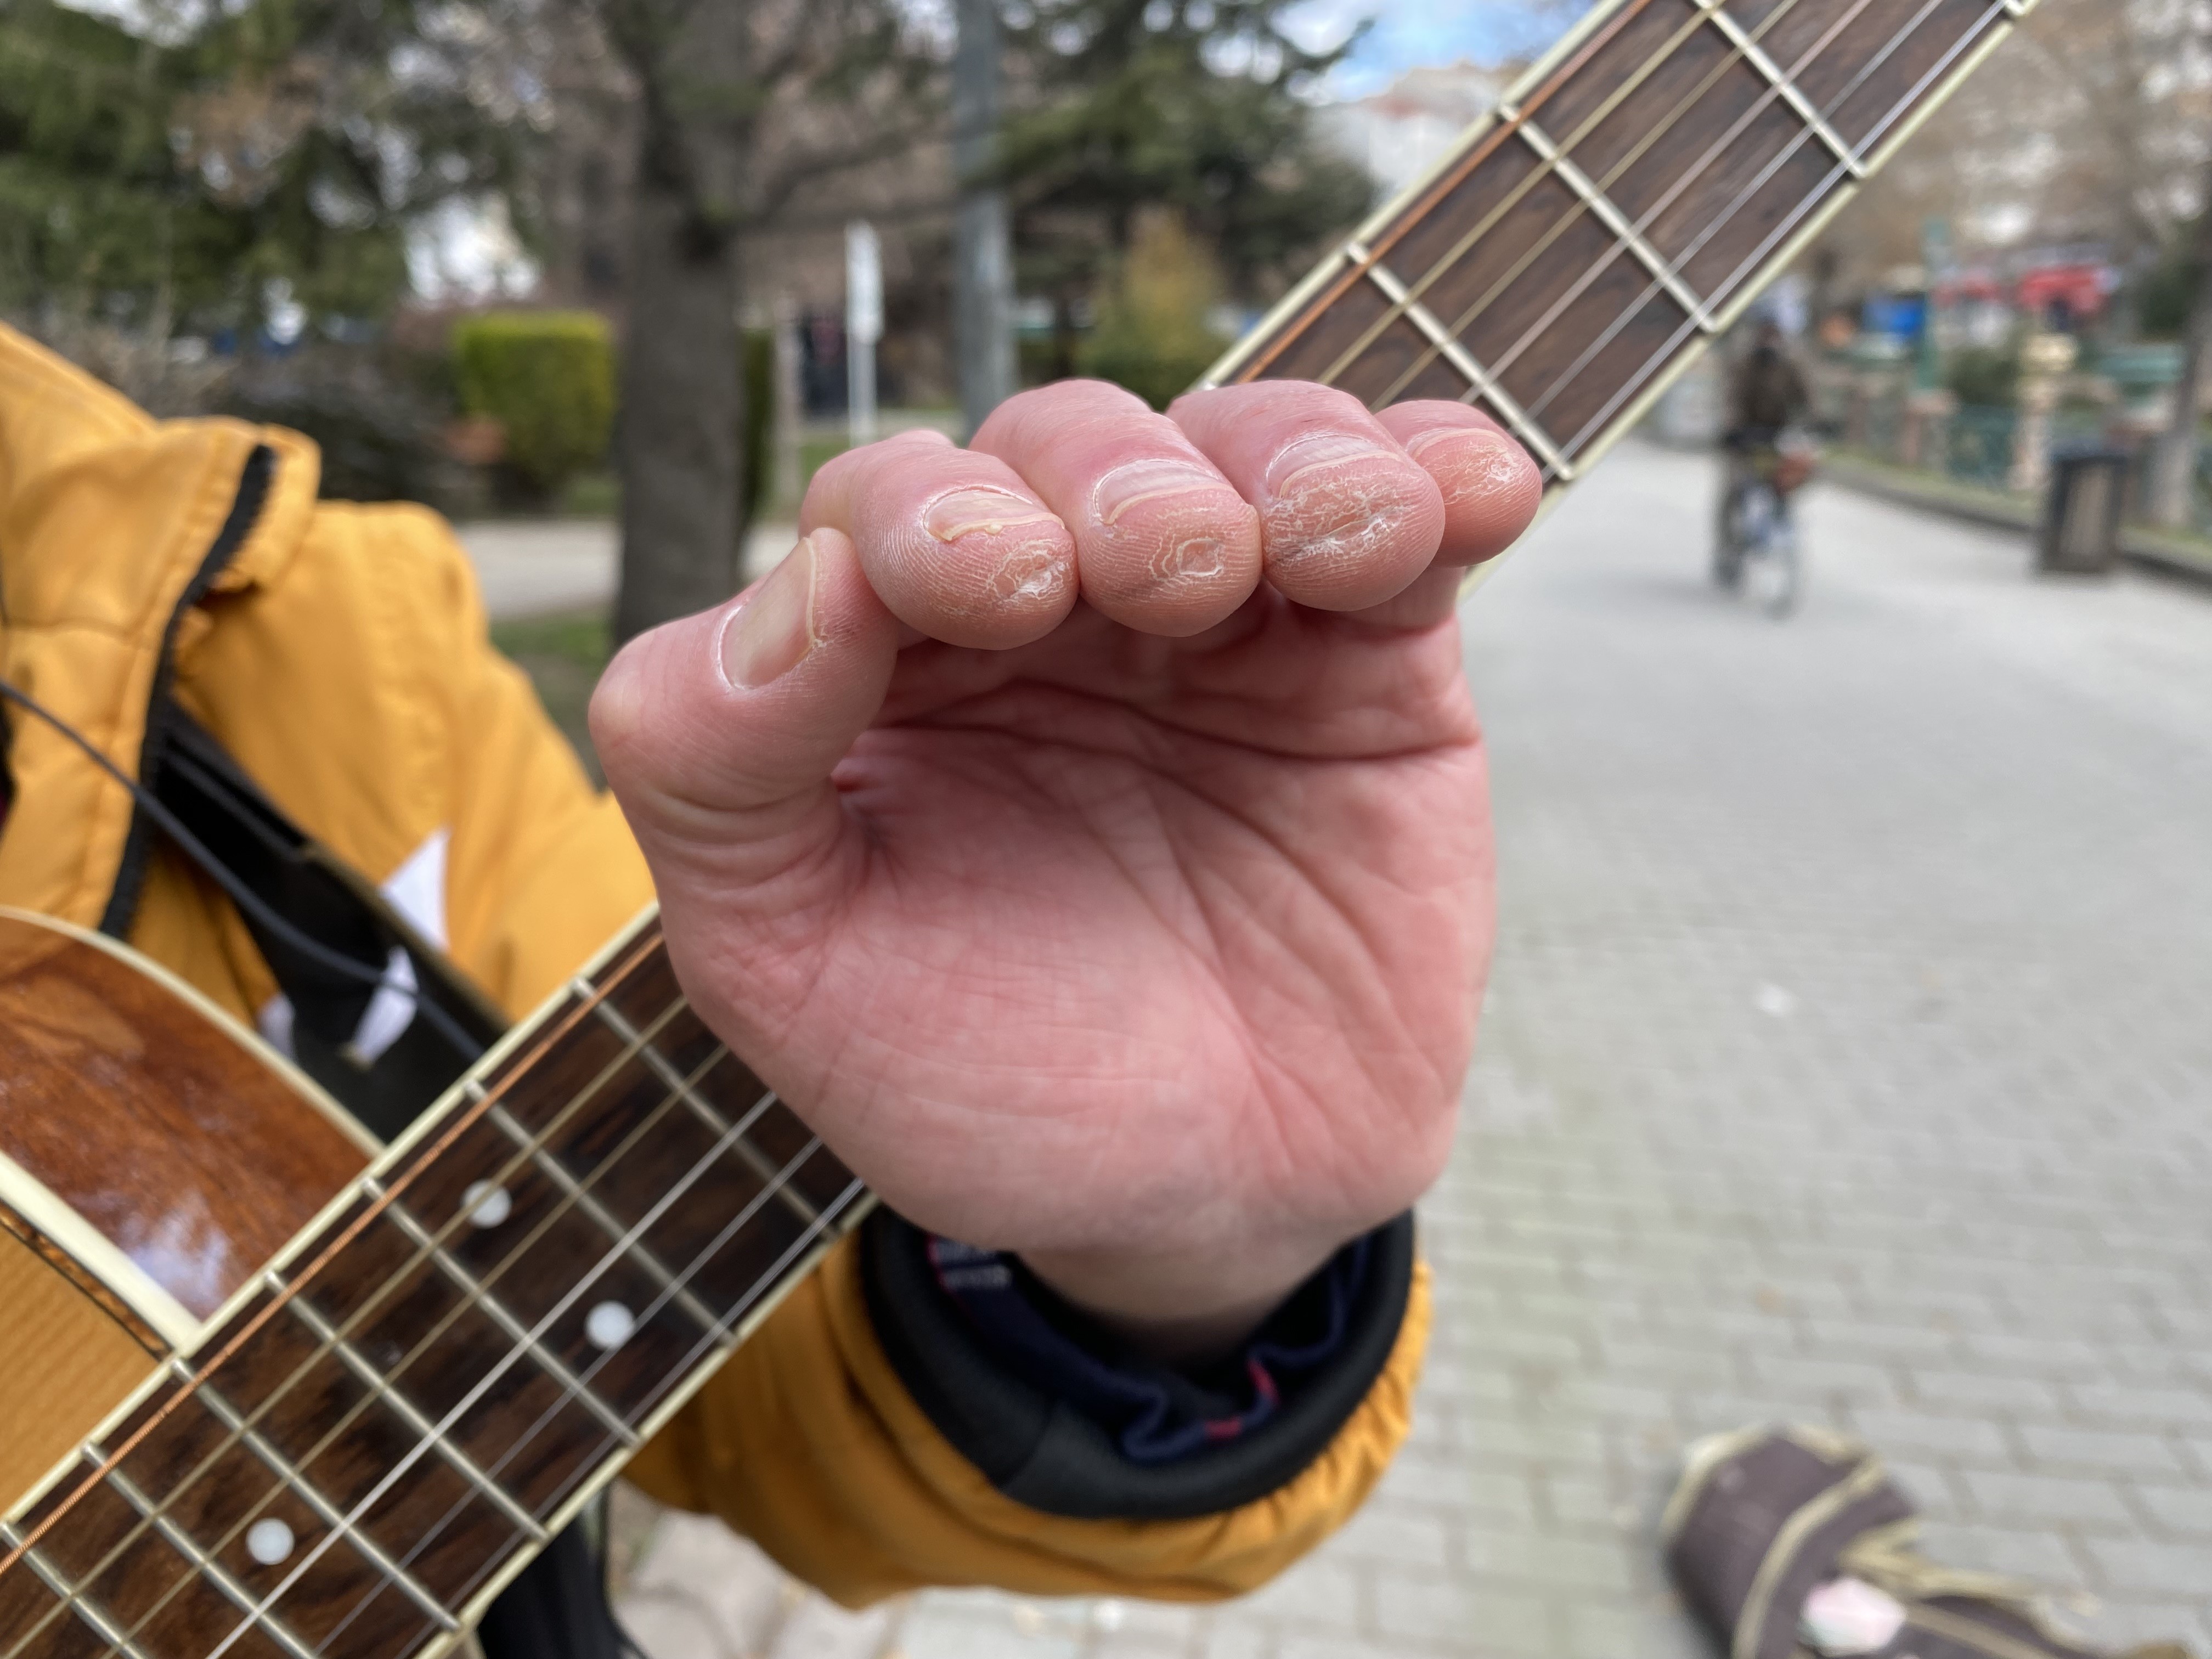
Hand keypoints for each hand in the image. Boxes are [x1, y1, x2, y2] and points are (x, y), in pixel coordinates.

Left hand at [591, 380, 1539, 1359]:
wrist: (1208, 1199)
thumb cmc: (980, 1081)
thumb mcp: (790, 968)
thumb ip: (717, 775)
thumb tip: (799, 581)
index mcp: (887, 662)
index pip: (885, 508)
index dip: (931, 515)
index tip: (997, 588)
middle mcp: (1048, 610)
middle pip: (1065, 446)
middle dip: (1113, 484)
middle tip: (1163, 571)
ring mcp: (1219, 619)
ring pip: (1242, 448)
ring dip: (1284, 461)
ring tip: (1323, 547)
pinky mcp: (1368, 653)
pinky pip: (1407, 520)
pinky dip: (1438, 478)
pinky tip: (1469, 497)